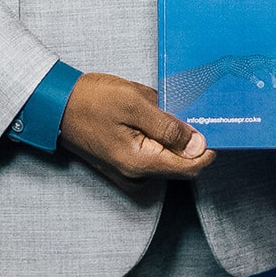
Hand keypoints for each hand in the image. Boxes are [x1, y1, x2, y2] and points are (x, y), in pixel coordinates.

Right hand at [57, 72, 216, 186]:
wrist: (57, 105)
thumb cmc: (92, 100)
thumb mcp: (134, 104)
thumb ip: (168, 125)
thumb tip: (198, 144)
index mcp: (141, 163)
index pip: (189, 167)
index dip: (208, 149)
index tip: (218, 126)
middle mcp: (136, 176)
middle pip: (180, 164)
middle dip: (192, 140)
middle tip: (196, 109)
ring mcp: (129, 173)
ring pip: (168, 158)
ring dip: (175, 137)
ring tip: (171, 108)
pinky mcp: (124, 164)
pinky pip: (153, 155)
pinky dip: (161, 138)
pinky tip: (157, 116)